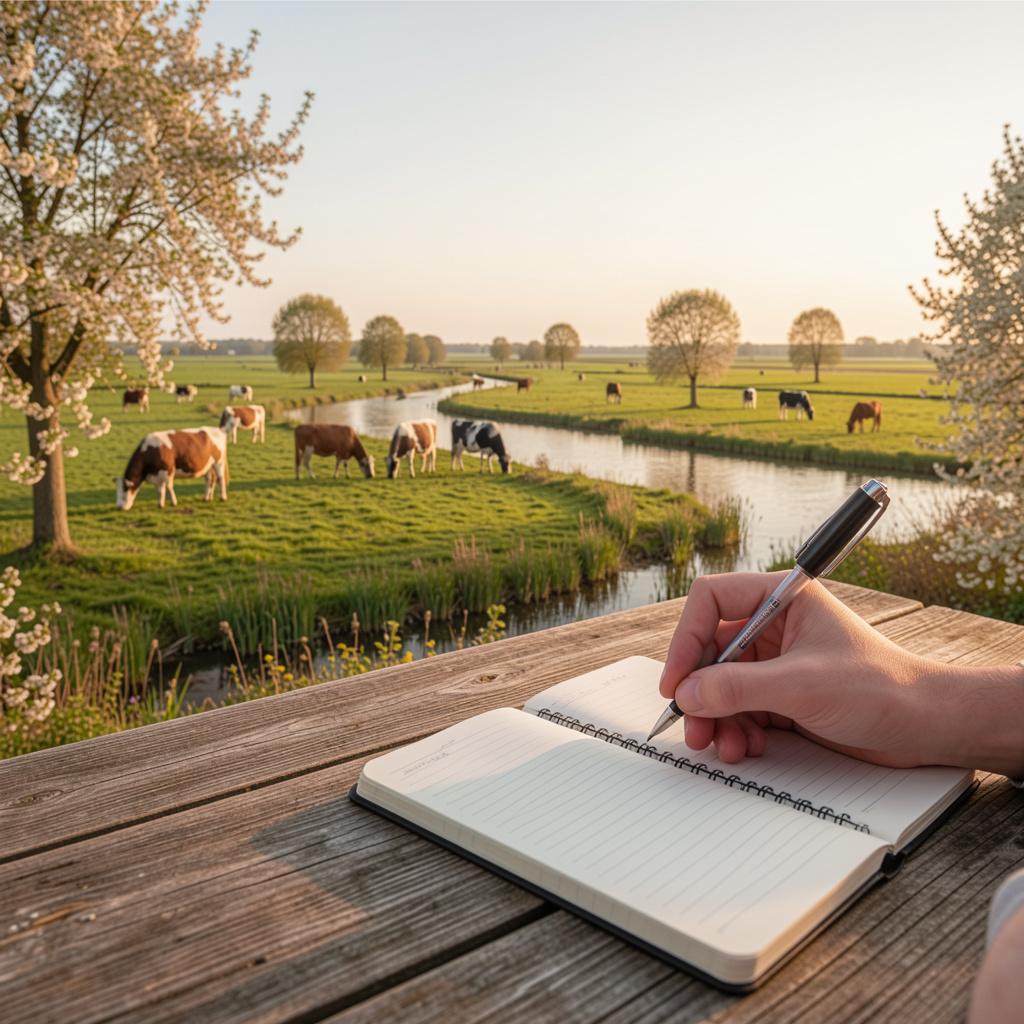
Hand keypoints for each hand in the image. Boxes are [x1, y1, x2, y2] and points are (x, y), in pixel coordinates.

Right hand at [659, 572, 1023, 772]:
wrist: (925, 728)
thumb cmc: (882, 688)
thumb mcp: (800, 685)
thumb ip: (737, 688)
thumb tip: (687, 694)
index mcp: (782, 598)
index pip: (712, 601)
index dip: (687, 637)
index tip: (677, 679)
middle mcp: (775, 625)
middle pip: (710, 648)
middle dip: (699, 689)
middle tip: (691, 724)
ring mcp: (778, 661)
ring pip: (721, 682)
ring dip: (715, 716)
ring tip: (721, 744)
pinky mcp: (782, 693)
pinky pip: (740, 707)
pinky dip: (736, 729)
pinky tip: (749, 746)